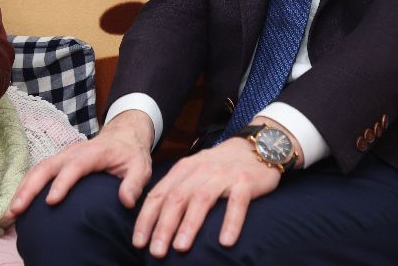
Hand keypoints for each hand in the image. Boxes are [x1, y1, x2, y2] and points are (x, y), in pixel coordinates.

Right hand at [6, 110, 154, 222]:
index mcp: (93, 152)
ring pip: (38, 169)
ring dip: (22, 189)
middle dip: (30, 187)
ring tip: (11, 212)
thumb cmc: (131, 154)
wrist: (123, 135)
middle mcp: (73, 151)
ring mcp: (63, 155)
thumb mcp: (141, 167)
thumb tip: (125, 201)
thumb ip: (134, 183)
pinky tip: (18, 204)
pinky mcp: (58, 161)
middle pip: (46, 166)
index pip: (75, 166)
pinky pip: (38, 172)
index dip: (62, 183)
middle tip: (17, 209)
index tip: (51, 201)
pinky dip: (25, 187)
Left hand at [132, 136, 280, 257]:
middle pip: (176, 198)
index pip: (159, 194)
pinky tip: (225, 242)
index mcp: (183, 169)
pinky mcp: (246, 181)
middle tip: (156, 252)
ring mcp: (223, 175)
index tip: (138, 242)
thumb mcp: (194, 171)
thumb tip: (153, 220)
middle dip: (163, 226)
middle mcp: (200, 170)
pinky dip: (231, 222)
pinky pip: (237, 203)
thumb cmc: (221, 165)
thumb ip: (176, 189)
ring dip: (189, 225)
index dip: (146, 219)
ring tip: (180, 248)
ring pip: (201, 199)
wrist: (258, 146)